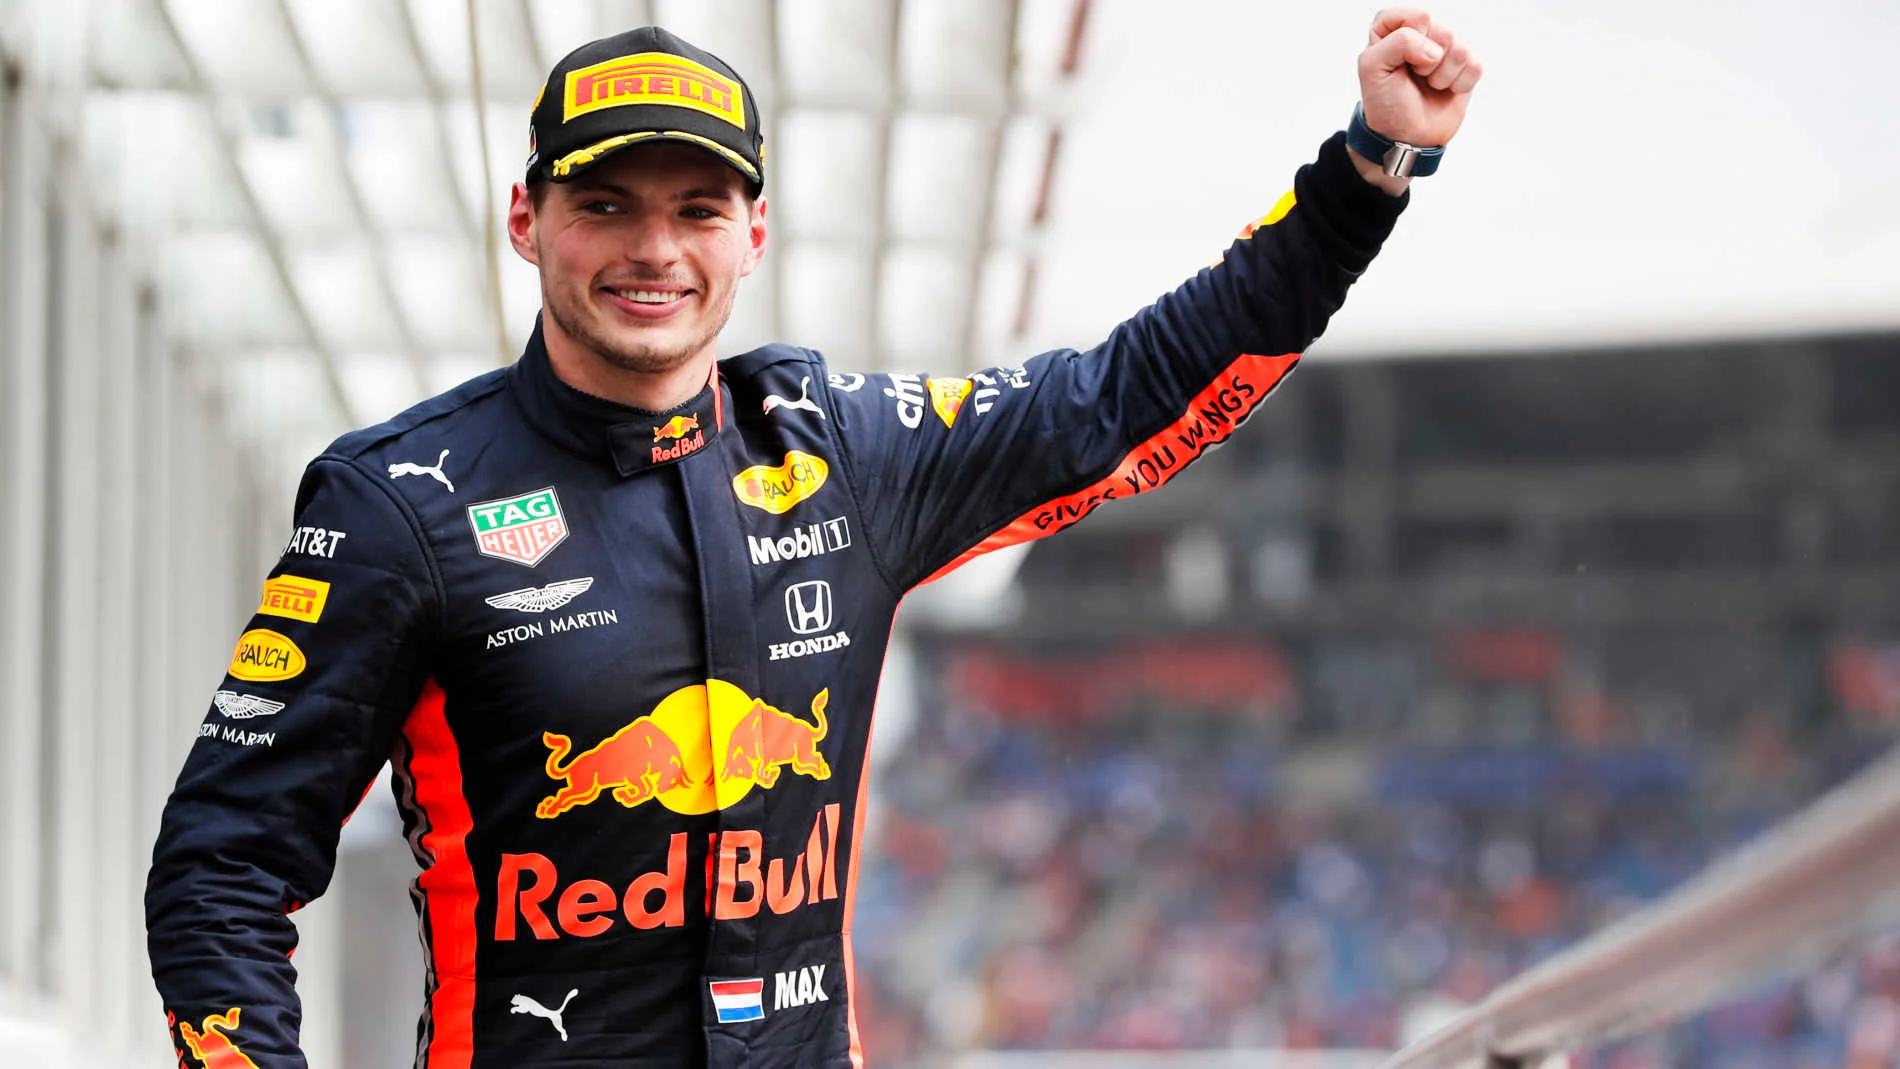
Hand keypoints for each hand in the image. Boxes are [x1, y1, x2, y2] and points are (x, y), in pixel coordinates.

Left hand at [1357, 8, 1481, 147]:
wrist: (1405, 137)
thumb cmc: (1385, 104)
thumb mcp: (1372, 68)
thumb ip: (1398, 42)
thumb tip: (1435, 50)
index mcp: (1393, 28)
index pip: (1417, 16)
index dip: (1411, 39)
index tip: (1399, 62)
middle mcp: (1421, 34)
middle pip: (1443, 31)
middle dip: (1428, 63)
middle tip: (1415, 77)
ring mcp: (1445, 50)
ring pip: (1460, 49)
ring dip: (1442, 76)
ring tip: (1429, 86)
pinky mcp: (1465, 67)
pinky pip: (1475, 65)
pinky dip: (1459, 84)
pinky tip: (1445, 91)